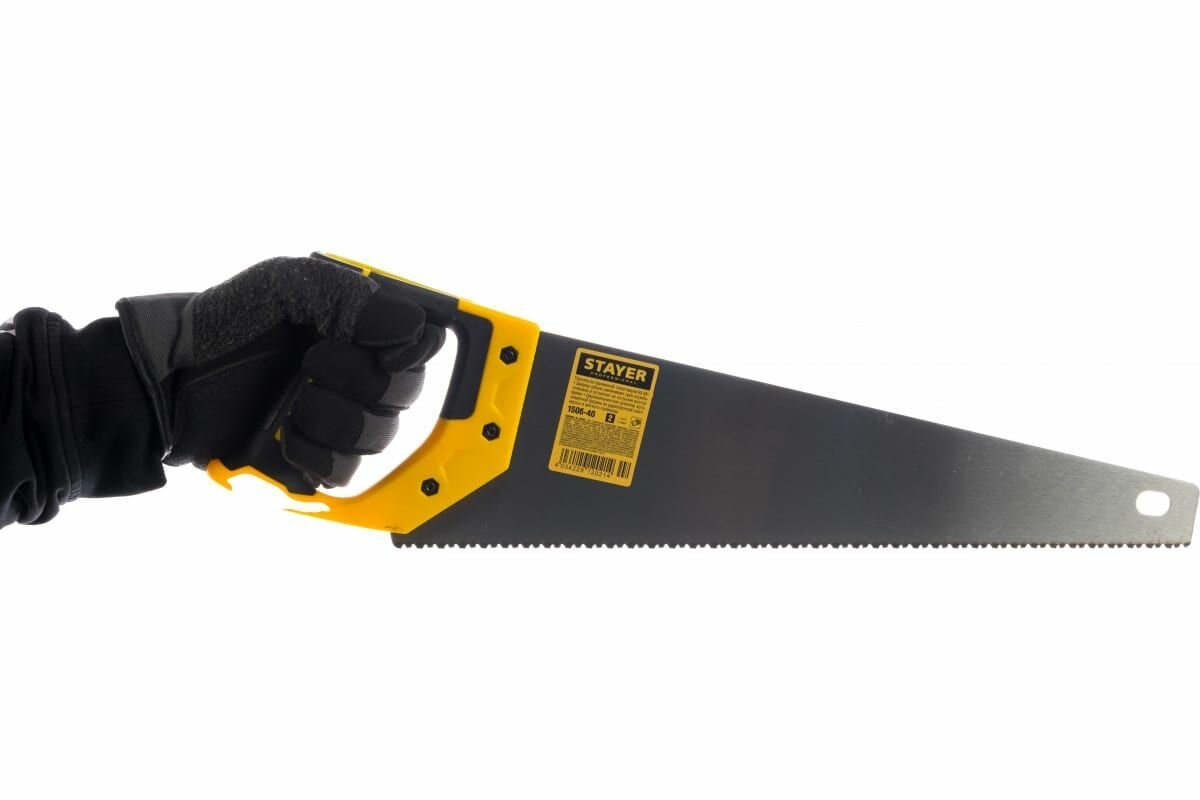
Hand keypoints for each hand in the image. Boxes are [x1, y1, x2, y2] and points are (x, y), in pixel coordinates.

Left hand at [118, 256, 443, 489]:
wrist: (167, 379)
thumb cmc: (224, 322)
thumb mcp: (286, 285)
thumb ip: (351, 298)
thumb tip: (415, 328)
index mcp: (361, 329)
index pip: (423, 344)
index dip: (409, 351)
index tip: (375, 347)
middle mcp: (359, 374)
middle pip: (407, 393)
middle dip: (361, 381)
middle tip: (311, 364)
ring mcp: (339, 420)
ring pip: (382, 436)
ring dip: (337, 419)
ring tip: (294, 403)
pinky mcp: (315, 460)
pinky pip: (348, 472)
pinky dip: (322, 456)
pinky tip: (291, 437)